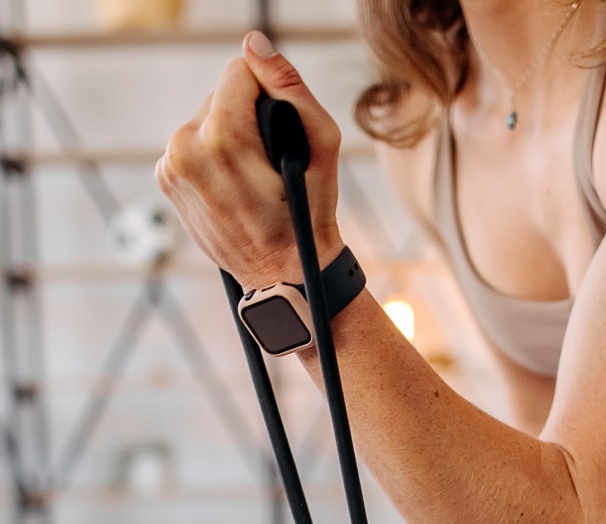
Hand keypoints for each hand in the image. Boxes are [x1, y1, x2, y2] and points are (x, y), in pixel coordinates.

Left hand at [156, 32, 343, 288]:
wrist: (285, 277)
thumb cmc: (309, 215)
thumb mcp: (321, 148)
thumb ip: (290, 87)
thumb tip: (254, 46)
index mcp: (221, 139)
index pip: (240, 72)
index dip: (268, 96)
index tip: (280, 136)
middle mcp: (185, 148)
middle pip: (221, 96)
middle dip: (247, 119)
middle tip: (270, 166)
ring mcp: (170, 166)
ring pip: (206, 120)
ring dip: (230, 138)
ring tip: (253, 179)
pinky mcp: (166, 178)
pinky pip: (193, 144)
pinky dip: (213, 157)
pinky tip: (234, 187)